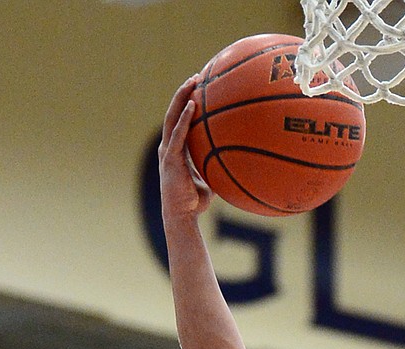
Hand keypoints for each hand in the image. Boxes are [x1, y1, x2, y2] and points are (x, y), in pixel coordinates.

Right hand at [160, 78, 212, 224]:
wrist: (182, 217)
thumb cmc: (195, 202)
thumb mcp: (210, 179)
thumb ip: (217, 166)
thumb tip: (237, 160)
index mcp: (176, 149)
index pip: (180, 120)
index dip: (187, 102)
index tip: (200, 87)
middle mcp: (169, 146)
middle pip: (174, 112)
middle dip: (184, 92)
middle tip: (196, 76)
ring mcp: (167, 151)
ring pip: (172, 117)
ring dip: (182, 97)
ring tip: (192, 81)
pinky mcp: (169, 159)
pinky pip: (177, 134)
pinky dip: (184, 118)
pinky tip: (192, 105)